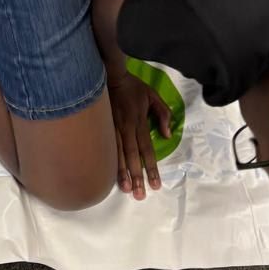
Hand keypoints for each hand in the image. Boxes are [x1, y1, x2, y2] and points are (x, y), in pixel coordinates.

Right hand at [107, 65, 171, 199]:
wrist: (109, 74)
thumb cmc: (132, 87)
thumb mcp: (153, 95)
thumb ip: (163, 114)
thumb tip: (167, 135)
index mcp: (139, 121)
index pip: (147, 149)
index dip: (152, 167)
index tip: (156, 185)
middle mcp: (126, 127)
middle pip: (133, 156)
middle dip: (137, 176)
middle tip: (140, 195)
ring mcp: (112, 128)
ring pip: (118, 154)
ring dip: (122, 173)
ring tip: (127, 189)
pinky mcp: (102, 127)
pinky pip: (106, 147)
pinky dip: (108, 162)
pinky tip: (108, 174)